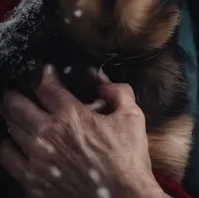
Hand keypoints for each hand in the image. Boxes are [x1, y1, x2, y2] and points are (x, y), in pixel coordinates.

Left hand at [0, 65, 165, 197]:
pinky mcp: (33, 181)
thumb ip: (118, 92)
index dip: (45, 74)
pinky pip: (8, 158)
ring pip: (11, 129)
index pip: (46, 86)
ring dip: (12, 118)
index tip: (47, 72)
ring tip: (16, 114)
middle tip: (17, 91)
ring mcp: (37, 159)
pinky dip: (8, 146)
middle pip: (16, 106)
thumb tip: (103, 80)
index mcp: (71, 115)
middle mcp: (48, 135)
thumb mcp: (132, 116)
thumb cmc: (127, 160)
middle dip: (15, 94)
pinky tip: (14, 143)